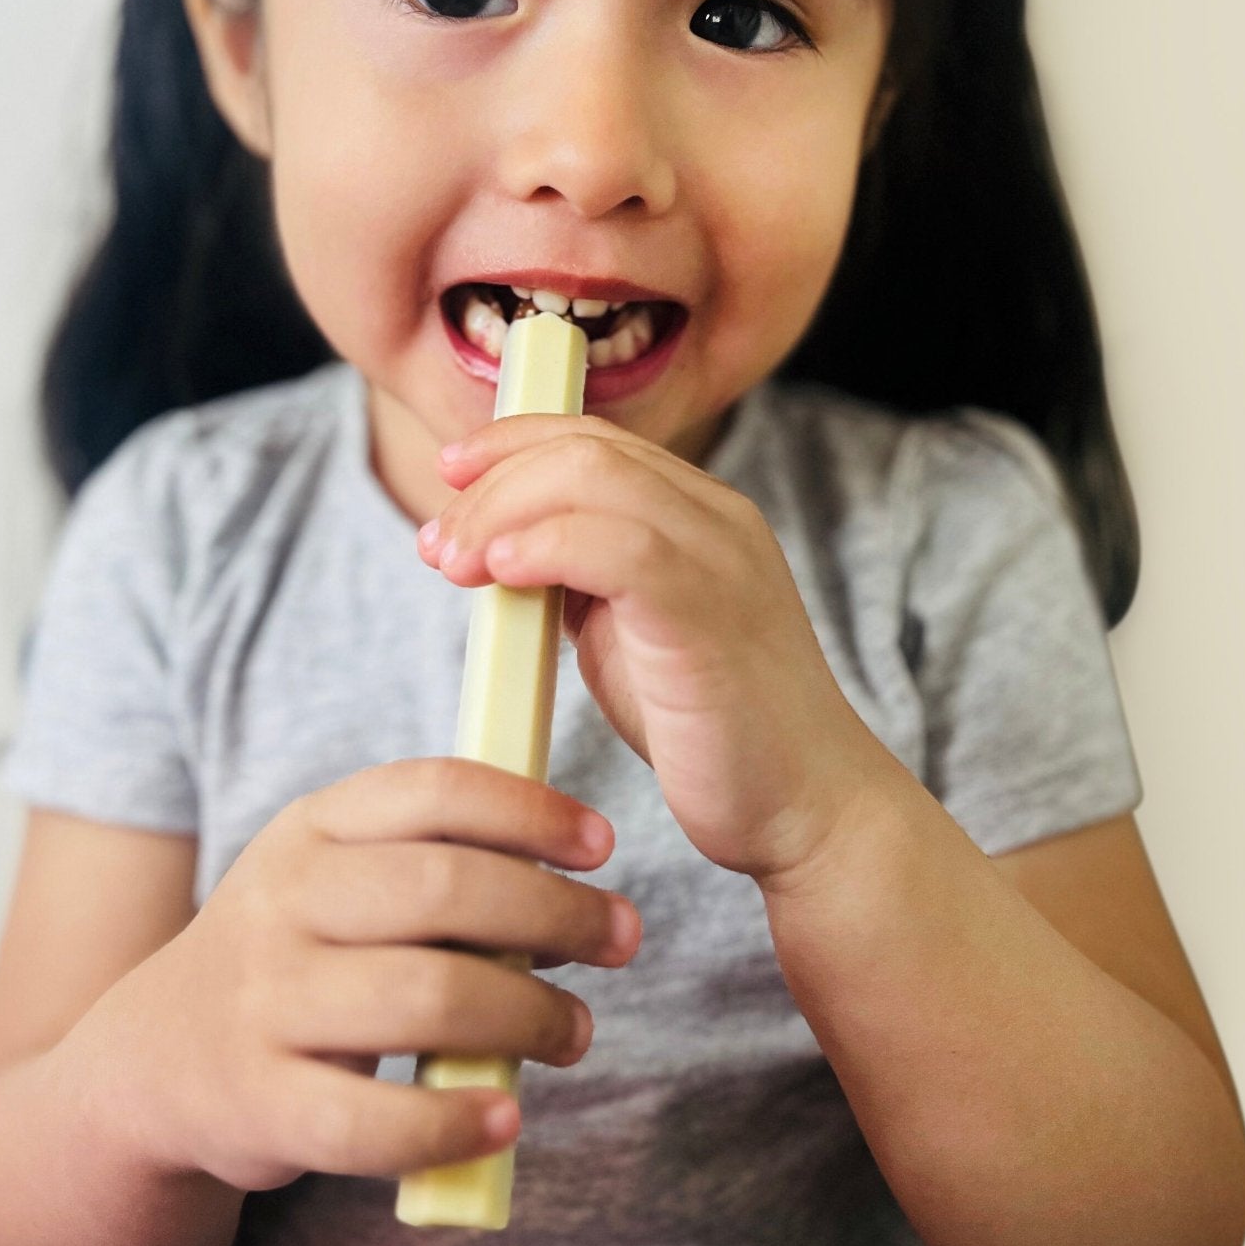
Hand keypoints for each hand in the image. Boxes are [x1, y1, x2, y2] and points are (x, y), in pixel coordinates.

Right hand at [117, 760, 640, 1191]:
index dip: (528, 809)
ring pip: (426, 999)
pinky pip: (371, 1120)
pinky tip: (504, 1118)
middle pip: (443, 889)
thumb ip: (434, 869)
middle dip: (554, 911)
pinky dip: (451, 1122)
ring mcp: (264, 1002)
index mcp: (311, 828)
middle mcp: (281, 902)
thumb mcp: (336, 881)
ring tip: (574, 1032)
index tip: (601, 843)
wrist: (152, 1062)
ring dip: (528, 1016)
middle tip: (620, 938)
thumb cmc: (294, 957)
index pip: (431, 789)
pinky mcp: (258, 1103)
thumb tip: (575, 893)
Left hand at [419, 414, 878, 881]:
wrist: (808, 807)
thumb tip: (504, 551)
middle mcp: (718, 517)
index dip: (512, 444)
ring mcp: (720, 557)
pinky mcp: (710, 610)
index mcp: (701, 514)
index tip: (450, 480)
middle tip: (436, 542)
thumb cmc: (717, 729)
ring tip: (454, 563)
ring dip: (503, 512)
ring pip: (595, 476)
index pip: (595, 438)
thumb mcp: (630, 633)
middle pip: (586, 446)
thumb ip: (581, 581)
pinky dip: (548, 546)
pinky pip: (620, 546)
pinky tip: (504, 574)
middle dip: (492, 482)